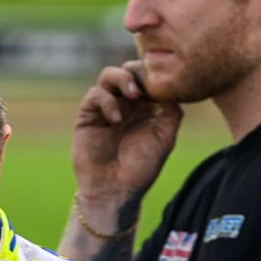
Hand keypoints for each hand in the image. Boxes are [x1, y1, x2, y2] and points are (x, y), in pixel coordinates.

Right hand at [72, 59, 183, 206]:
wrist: (115, 190)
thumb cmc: (141, 168)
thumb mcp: (165, 138)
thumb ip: (172, 111)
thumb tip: (173, 88)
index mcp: (145, 107)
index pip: (149, 78)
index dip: (155, 74)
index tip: (164, 81)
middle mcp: (125, 104)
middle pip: (129, 70)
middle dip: (139, 71)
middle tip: (147, 84)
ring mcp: (105, 108)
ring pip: (109, 75)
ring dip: (123, 79)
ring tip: (134, 94)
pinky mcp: (87, 115)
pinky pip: (95, 94)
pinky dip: (107, 100)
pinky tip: (116, 118)